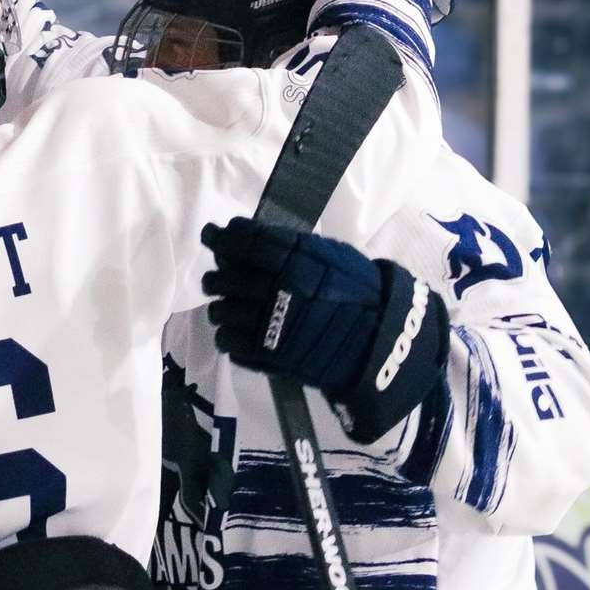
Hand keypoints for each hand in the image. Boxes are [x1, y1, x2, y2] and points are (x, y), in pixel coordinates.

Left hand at [201, 217, 448, 442]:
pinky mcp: (267, 355)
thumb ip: (288, 246)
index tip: (211, 234)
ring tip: (228, 309)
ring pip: (221, 312)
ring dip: (221, 309)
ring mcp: (268, 324)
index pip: (242, 243)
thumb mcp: (329, 254)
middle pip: (224, 279)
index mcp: (292, 261)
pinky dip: (229, 336)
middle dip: (215, 278)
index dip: (220, 237)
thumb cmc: (358, 291)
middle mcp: (274, 289)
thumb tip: (246, 236)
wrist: (378, 339)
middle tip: (215, 279)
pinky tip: (238, 333)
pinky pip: (230, 342)